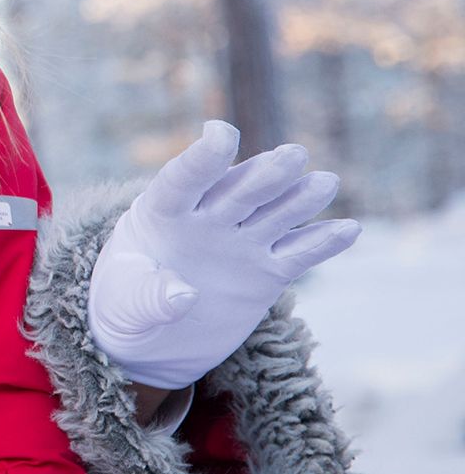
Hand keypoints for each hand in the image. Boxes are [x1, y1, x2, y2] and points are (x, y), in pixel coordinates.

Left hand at [88, 121, 360, 389]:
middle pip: (239, 190)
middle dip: (264, 173)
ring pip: (275, 213)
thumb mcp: (124, 305)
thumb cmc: (124, 310)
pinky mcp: (265, 271)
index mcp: (161, 213)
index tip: (221, 133)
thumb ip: (148, 297)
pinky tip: (349, 230)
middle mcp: (206, 219)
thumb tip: (183, 294)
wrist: (148, 340)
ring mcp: (239, 242)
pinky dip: (322, 242)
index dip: (203, 158)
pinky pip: (298, 253)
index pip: (183, 179)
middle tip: (292, 156)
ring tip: (325, 184)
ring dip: (300, 198)